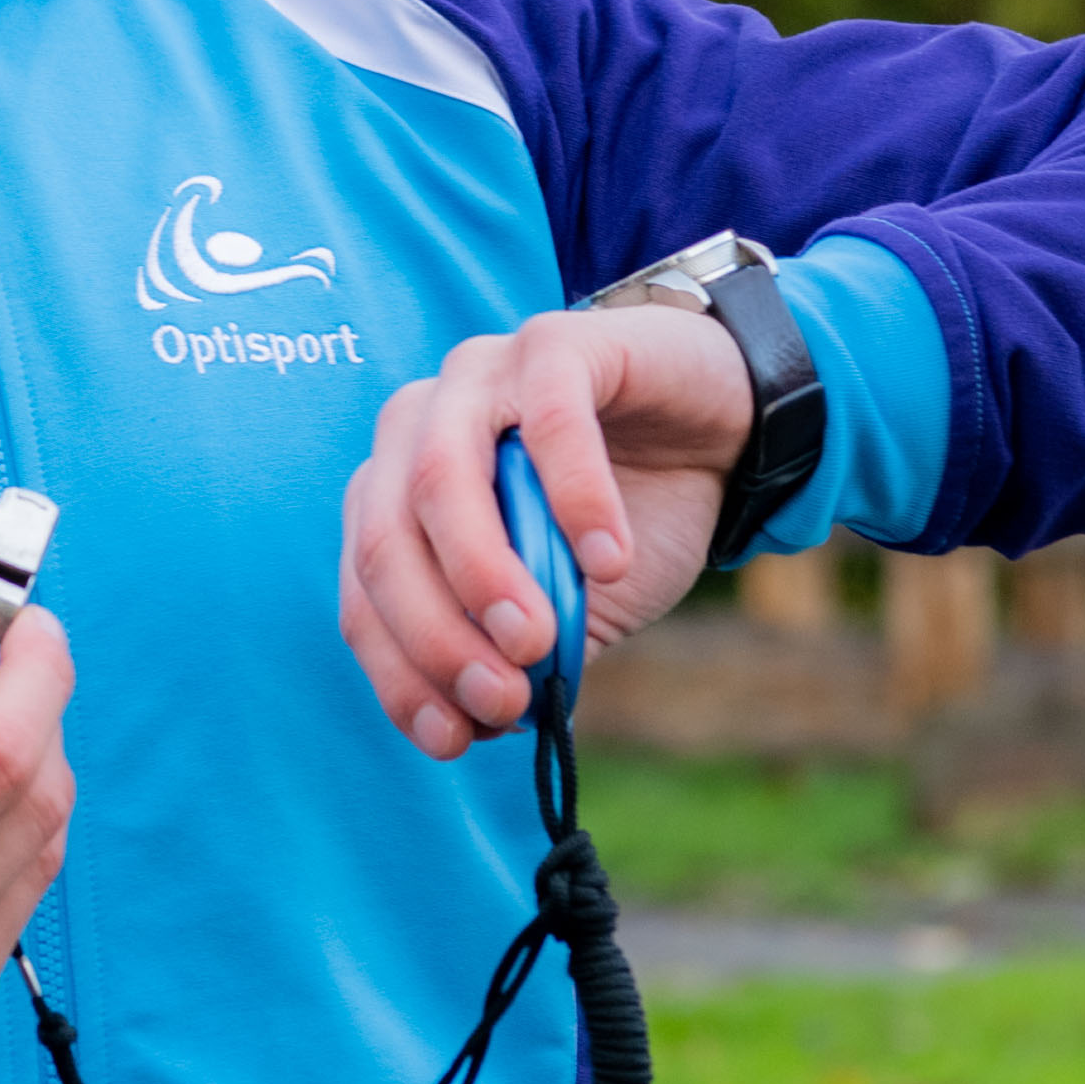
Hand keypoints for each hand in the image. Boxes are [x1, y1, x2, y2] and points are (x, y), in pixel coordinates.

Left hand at [338, 304, 752, 757]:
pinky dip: (574, 499)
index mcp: (397, 493)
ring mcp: (479, 375)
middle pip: (384, 539)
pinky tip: (608, 560)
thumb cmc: (629, 521)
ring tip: (537, 640)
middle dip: (434, 635)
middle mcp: (417, 427)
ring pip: (439, 477)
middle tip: (500, 697)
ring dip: (481, 574)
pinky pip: (549, 421)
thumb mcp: (572, 610)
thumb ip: (519, 656)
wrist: (721, 431)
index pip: (364, 592)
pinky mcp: (557, 343)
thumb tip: (472, 726)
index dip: (398, 672)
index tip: (451, 740)